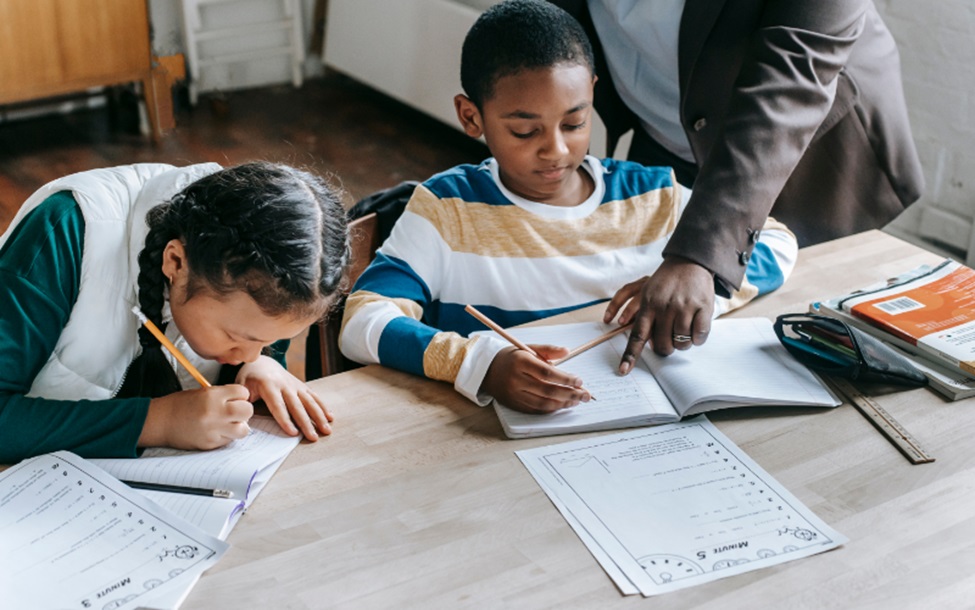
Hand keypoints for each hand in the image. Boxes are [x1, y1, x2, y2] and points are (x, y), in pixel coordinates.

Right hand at [141, 384, 253, 449]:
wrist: (161, 421)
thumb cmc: (180, 405)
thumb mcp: (202, 392)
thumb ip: (223, 395)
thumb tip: (241, 400)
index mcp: (213, 395)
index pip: (243, 392)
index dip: (240, 395)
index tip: (235, 397)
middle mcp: (215, 412)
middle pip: (247, 411)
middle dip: (244, 410)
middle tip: (235, 411)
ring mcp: (213, 430)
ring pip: (243, 430)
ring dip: (239, 426)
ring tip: (228, 423)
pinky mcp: (210, 443)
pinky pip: (229, 440)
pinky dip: (227, 436)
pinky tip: (216, 431)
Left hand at [236, 355, 332, 440]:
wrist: (262, 362)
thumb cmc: (249, 378)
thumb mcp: (241, 387)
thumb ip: (243, 402)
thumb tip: (242, 421)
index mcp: (268, 385)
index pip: (278, 406)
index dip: (285, 420)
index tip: (293, 433)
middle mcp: (285, 384)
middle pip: (297, 406)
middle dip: (307, 422)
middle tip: (314, 437)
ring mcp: (295, 384)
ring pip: (309, 401)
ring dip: (319, 416)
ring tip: (327, 430)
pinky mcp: (301, 386)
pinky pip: (314, 396)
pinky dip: (323, 407)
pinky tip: (330, 417)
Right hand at [480, 345, 591, 413]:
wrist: (487, 369)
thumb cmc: (512, 358)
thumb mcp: (528, 348)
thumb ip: (548, 350)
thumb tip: (567, 352)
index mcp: (520, 362)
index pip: (547, 373)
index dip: (565, 378)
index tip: (579, 381)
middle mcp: (516, 379)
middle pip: (548, 390)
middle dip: (570, 394)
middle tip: (585, 395)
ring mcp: (514, 393)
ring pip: (543, 403)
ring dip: (563, 403)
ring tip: (577, 401)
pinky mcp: (514, 404)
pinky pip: (536, 409)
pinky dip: (551, 409)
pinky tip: (562, 405)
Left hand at [603, 257, 714, 372]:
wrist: (690, 261)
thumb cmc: (666, 282)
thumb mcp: (647, 292)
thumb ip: (642, 316)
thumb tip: (641, 342)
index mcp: (648, 305)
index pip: (637, 335)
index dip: (630, 355)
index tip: (624, 370)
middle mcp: (665, 308)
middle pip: (662, 345)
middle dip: (665, 348)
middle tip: (669, 338)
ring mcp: (684, 308)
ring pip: (682, 344)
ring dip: (683, 342)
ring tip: (683, 328)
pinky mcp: (703, 308)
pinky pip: (699, 337)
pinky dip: (697, 338)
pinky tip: (695, 327)